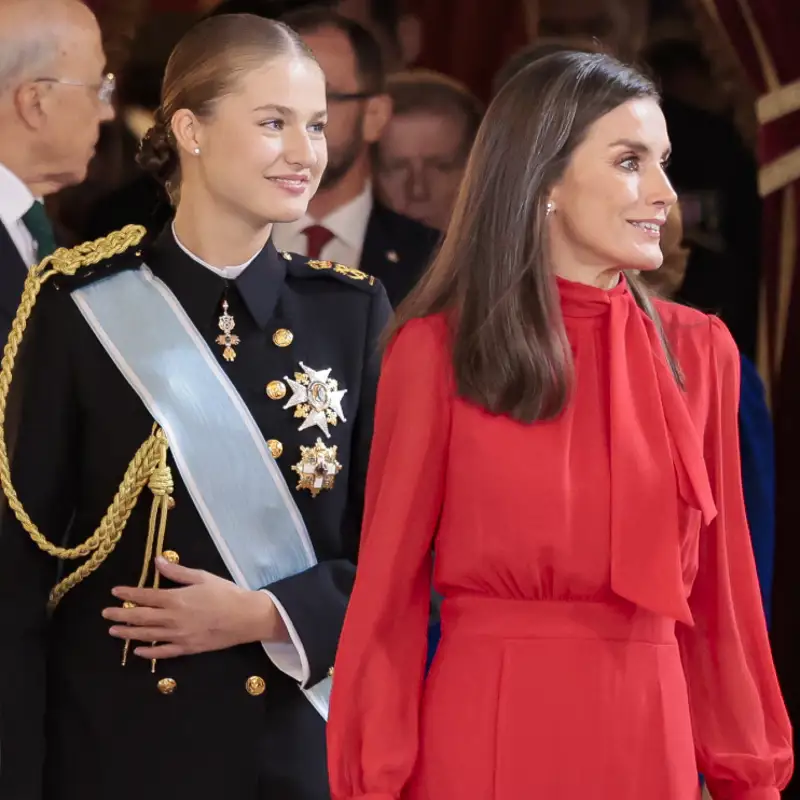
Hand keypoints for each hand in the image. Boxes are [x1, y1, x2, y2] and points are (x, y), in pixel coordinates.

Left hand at [102, 556, 288, 659]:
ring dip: (128, 633)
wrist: (245, 617)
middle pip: (141, 617)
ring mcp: (179, 635)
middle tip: (106, 614)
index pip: (146, 596)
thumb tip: (157, 561)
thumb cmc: (225, 593)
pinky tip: (138, 651)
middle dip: (121, 614)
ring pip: (147, 635)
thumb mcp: (202, 577)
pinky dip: (149, 652)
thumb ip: (177, 572)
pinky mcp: (187, 648)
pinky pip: (163, 652)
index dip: (129, 593)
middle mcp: (173, 618)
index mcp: (176, 598)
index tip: (115, 592)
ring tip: (114, 630)